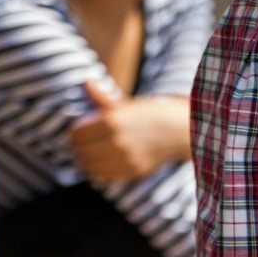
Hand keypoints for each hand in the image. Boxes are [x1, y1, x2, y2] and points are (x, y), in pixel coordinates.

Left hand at [68, 80, 191, 180]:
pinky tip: (103, 161)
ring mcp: (126, 159)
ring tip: (91, 152)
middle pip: (81, 150)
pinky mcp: (134, 171)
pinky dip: (98, 169)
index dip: (74, 132)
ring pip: (89, 165)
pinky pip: (104, 175)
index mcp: (113, 121)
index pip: (77, 134)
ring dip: (86, 159)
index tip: (80, 130)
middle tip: (83, 143)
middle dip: (78, 147)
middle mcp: (118, 141)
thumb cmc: (154, 113)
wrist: (183, 130)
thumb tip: (86, 80)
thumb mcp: (128, 103)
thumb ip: (103, 96)